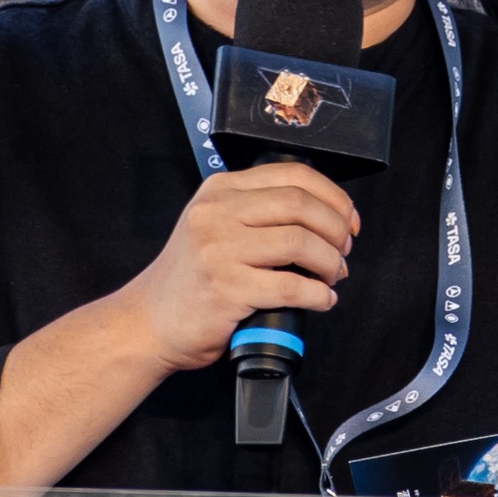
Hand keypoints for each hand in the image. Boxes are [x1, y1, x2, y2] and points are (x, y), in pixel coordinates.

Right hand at [112, 161, 357, 373]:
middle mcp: (217, 213)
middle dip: (336, 229)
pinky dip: (317, 295)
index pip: (292, 174)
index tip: (348, 219)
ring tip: (334, 276)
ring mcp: (219, 251)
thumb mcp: (213, 226)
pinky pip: (291, 286)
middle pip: (300, 205)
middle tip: (344, 250)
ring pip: (300, 242)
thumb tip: (321, 215)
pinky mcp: (227, 289)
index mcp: (219, 190)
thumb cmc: (190, 279)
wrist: (149, 322)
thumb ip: (254, 211)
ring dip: (330, 262)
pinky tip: (321, 299)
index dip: (333, 196)